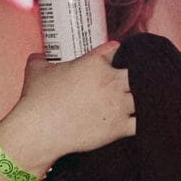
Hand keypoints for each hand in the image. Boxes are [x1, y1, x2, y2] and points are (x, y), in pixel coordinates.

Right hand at [0, 41, 133, 174]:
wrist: (39, 130)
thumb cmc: (37, 98)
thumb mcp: (36, 69)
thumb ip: (41, 58)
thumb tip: (39, 55)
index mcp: (95, 62)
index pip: (117, 50)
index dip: (118, 54)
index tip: (116, 61)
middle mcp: (111, 81)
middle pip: (138, 73)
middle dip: (136, 76)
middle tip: (129, 84)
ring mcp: (118, 105)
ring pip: (144, 97)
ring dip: (141, 99)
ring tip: (137, 103)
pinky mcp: (120, 127)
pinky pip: (142, 122)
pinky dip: (143, 122)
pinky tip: (138, 123)